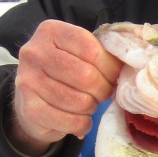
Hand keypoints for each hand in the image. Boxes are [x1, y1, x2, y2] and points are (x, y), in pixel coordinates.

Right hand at [8, 20, 122, 154]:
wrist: (30, 101)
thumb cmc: (64, 73)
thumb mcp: (78, 53)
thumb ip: (101, 52)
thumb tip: (129, 66)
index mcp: (51, 31)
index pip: (92, 49)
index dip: (110, 68)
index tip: (113, 77)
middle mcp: (35, 53)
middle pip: (87, 76)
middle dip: (103, 90)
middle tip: (102, 93)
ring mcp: (28, 81)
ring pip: (81, 101)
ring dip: (92, 107)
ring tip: (88, 104)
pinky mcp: (29, 109)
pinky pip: (72, 121)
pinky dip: (83, 124)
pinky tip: (80, 119)